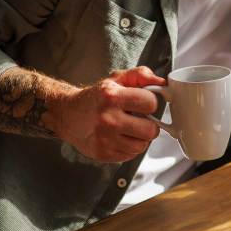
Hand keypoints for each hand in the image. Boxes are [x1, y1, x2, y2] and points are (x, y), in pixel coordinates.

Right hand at [50, 66, 165, 162]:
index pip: (150, 103)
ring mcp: (105, 139)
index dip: (150, 102)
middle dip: (149, 124)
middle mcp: (108, 119)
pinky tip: (120, 137)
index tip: (143, 103)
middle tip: (139, 119)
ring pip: (142, 146)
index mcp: (111, 97)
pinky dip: (129, 147)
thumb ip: (140, 75)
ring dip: (140, 138)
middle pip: (150, 130)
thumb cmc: (95, 97)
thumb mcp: (116, 79)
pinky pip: (130, 155)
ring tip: (129, 129)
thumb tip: (162, 82)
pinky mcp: (103, 154)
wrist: (68, 115)